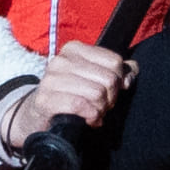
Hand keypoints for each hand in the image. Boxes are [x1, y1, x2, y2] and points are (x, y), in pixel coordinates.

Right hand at [9, 41, 131, 146]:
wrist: (38, 114)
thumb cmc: (71, 94)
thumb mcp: (93, 78)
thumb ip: (116, 70)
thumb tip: (131, 71)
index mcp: (74, 49)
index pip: (114, 62)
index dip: (118, 81)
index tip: (109, 92)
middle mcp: (61, 60)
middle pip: (108, 79)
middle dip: (110, 98)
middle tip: (101, 106)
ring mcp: (51, 79)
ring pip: (97, 94)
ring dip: (100, 110)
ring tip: (94, 113)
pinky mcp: (45, 99)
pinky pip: (80, 106)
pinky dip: (90, 116)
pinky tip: (88, 120)